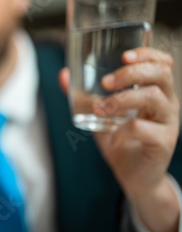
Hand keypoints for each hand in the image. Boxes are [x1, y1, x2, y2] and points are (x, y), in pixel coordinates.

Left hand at [59, 47, 179, 231]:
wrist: (134, 176)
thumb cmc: (119, 140)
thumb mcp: (99, 115)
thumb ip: (83, 96)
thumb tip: (63, 74)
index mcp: (155, 91)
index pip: (162, 63)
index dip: (147, 54)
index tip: (123, 55)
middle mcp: (167, 104)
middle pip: (161, 74)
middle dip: (131, 73)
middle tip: (106, 82)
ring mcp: (168, 123)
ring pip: (154, 98)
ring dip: (122, 99)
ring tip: (100, 108)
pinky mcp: (163, 143)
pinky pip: (144, 129)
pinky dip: (123, 129)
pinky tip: (112, 135)